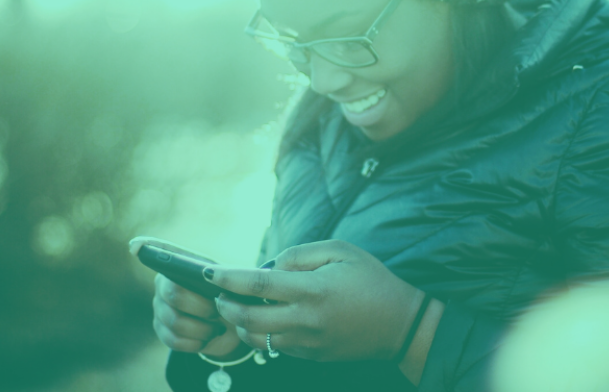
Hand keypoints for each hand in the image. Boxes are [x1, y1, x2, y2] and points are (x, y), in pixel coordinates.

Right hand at [129, 237, 244, 358]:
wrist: (235, 326)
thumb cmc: (232, 297)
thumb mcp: (233, 283)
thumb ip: (221, 276)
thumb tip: (210, 275)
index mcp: (182, 265)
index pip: (162, 252)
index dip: (147, 247)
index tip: (135, 246)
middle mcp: (165, 283)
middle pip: (174, 294)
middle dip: (200, 306)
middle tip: (218, 309)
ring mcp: (160, 307)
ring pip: (174, 321)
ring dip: (202, 328)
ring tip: (216, 327)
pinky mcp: (162, 330)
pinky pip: (173, 340)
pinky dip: (195, 342)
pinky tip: (206, 338)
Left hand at [206, 239, 424, 361]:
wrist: (399, 324)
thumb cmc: (371, 280)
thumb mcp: (341, 251)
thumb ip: (301, 254)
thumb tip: (270, 265)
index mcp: (312, 290)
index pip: (258, 283)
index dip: (228, 277)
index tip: (209, 272)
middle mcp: (305, 320)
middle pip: (247, 318)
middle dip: (226, 306)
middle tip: (221, 294)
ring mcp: (307, 342)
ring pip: (256, 339)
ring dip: (241, 324)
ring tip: (241, 307)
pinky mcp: (310, 356)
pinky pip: (276, 347)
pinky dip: (264, 333)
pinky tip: (268, 319)